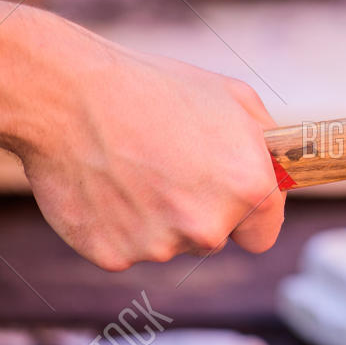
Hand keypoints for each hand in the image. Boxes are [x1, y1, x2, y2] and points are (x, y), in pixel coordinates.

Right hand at [8, 11, 285, 269]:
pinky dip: (115, 224)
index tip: (227, 199)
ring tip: (127, 167)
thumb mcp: (229, 98)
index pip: (263, 232)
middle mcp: (210, 226)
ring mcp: (160, 246)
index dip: (245, 214)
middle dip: (195, 209)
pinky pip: (125, 247)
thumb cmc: (150, 88)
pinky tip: (101, 184)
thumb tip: (280, 172)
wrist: (64, 96)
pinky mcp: (115, 256)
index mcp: (248, 188)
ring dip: (153, 216)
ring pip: (168, 243)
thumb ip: (265, 145)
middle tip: (161, 163)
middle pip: (213, 238)